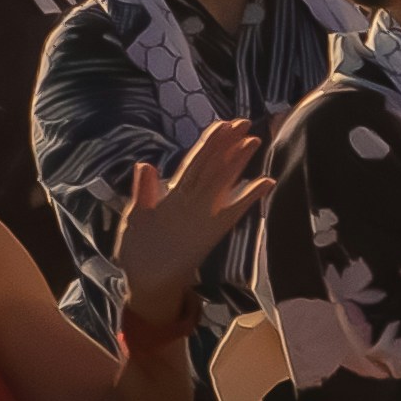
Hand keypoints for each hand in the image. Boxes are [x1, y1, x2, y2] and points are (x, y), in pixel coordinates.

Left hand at [121, 116, 271, 282]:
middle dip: (227, 144)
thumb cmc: (139, 248)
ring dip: (237, 162)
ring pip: (223, 181)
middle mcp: (192, 198)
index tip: (223, 123)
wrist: (149, 279)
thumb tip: (144, 165)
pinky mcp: (215, 229)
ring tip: (253, 141)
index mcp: (173, 192)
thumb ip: (143, 193)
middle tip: (244, 121)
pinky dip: (250, 196)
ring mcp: (205, 212)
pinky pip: (235, 209)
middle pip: (212, 166)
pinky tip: (266, 182)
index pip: (194, 162)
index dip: (209, 143)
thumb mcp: (135, 219)